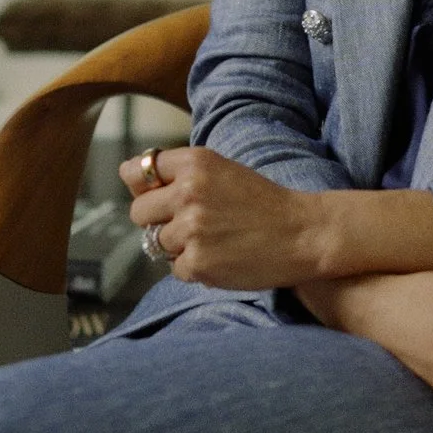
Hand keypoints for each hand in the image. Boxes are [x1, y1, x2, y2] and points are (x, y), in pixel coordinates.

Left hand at [119, 147, 326, 289]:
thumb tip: (129, 178)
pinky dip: (195, 268)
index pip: (136, 171)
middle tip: (190, 225)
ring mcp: (191, 230)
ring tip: (215, 240)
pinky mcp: (197, 263)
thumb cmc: (264, 203)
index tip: (157, 194)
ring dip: (179, 247)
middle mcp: (188, 192)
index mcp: (195, 163)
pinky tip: (222, 257)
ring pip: (157, 244)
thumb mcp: (222, 171)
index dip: (144, 187)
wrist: (303, 233)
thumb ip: (181, 174)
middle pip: (138, 212)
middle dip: (157, 221)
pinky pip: (176, 269)